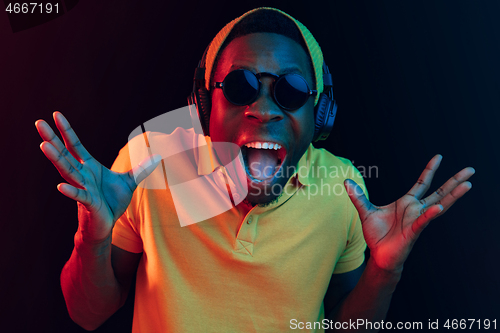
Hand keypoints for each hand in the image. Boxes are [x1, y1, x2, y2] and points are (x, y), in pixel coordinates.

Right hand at [36, 112, 160, 242]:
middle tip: (38, 123)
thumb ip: (141, 169)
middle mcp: (82, 175)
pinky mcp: (88, 203)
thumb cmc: (111, 203)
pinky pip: (79, 196)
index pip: (76, 145)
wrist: (106, 226)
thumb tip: (158, 156)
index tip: (56, 114)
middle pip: (64, 154)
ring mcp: (83, 188)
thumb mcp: (128, 182)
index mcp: (89, 167)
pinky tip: (61, 187)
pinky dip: (71, 192)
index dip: (67, 130)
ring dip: (56, 159)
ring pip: (67, 171)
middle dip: (52, 138)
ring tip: (44, 145)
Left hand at [344, 154, 473, 272]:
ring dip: (453, 195)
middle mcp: (416, 210)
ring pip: (439, 205)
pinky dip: (430, 215)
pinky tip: (438, 209)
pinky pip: (422, 222)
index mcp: (407, 203)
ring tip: (467, 185)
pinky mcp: (412, 232)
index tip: (439, 157)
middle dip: (454, 181)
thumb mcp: (365, 211)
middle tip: (470, 170)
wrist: (378, 255)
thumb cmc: (377, 235)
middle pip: (439, 192)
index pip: (422, 183)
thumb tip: (346, 182)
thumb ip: (358, 196)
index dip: (430, 170)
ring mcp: (417, 220)